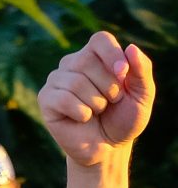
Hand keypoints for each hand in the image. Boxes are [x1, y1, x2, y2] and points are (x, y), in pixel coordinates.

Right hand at [39, 33, 155, 171]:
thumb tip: (130, 47)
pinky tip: (83, 119)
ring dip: (95, 102)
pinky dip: (81, 113)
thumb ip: (142, 70)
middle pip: (86, 60)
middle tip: (111, 101)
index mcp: (96, 57)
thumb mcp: (142, 94)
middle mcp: (73, 64)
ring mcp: (56, 81)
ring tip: (97, 111)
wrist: (107, 147)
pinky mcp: (45, 99)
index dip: (112, 55)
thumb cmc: (124, 118)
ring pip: (75, 81)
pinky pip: (63, 99)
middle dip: (107, 86)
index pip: (100, 40)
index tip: (123, 75)